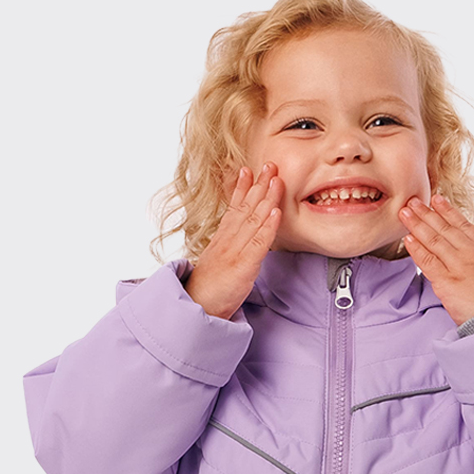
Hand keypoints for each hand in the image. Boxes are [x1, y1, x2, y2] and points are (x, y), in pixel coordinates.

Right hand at [184, 163, 282, 319]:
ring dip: (266, 199)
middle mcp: (227, 241)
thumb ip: (227, 248)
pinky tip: (275, 213)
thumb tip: (237, 241)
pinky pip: (258, 244)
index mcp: (221, 240)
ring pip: (253, 220)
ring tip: (277, 180)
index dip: (241, 188)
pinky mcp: (243, 267)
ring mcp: (235, 252)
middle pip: (245, 208)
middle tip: (269, 165)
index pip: (233, 208)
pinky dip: (268, 227)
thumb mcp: (216, 263)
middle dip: (258, 185)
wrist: (196, 308)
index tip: (247, 170)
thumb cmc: (208, 289)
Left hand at [399, 193, 473, 326]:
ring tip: (405, 213)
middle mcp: (470, 252)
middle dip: (427, 213)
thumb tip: (470, 245)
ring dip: (417, 224)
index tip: (437, 199)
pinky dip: (416, 248)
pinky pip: (427, 261)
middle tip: (413, 200)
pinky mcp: (447, 281)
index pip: (463, 224)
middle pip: (445, 228)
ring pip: (434, 240)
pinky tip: (408, 238)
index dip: (448, 210)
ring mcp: (458, 265)